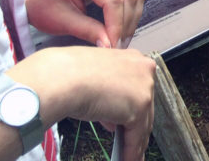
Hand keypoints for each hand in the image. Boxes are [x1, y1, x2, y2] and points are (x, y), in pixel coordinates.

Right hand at [13, 46, 155, 160]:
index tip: (129, 123)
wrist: (63, 77)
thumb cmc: (69, 75)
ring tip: (131, 156)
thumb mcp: (95, 82)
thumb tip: (115, 119)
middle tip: (131, 143)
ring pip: (143, 122)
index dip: (132, 109)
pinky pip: (136, 136)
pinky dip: (131, 151)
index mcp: (133, 58)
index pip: (138, 89)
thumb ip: (110, 97)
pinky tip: (127, 159)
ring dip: (136, 143)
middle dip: (136, 128)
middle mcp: (144, 69)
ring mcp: (144, 87)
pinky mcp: (139, 107)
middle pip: (145, 106)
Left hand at [26, 0, 144, 48]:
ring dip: (131, 19)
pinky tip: (119, 28)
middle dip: (126, 24)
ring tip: (119, 39)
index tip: (112, 45)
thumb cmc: (43, 7)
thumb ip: (88, 31)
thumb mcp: (62, 22)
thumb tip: (110, 45)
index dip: (116, 25)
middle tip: (118, 46)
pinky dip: (129, 13)